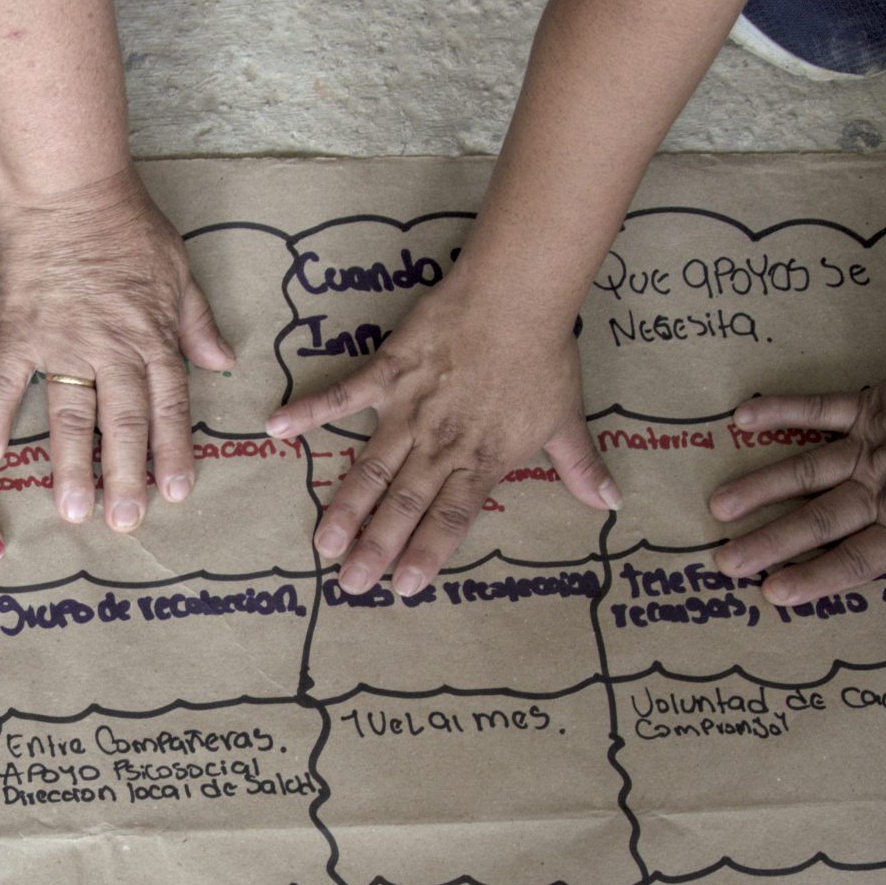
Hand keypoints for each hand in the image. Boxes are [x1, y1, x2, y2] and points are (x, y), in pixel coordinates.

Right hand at [0, 168, 234, 532]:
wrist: (70, 188)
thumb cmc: (128, 226)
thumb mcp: (180, 271)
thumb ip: (197, 323)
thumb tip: (223, 363)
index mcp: (152, 337)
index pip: (169, 406)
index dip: (173, 452)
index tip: (175, 493)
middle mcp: (111, 348)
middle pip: (121, 423)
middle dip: (125, 476)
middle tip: (124, 522)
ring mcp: (62, 342)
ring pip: (70, 414)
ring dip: (71, 465)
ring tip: (73, 510)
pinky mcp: (20, 330)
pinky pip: (5, 380)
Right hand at [265, 278, 613, 597]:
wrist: (517, 296)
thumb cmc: (543, 357)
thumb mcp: (566, 418)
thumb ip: (581, 465)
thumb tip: (611, 502)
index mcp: (481, 459)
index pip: (451, 520)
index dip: (427, 554)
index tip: (403, 588)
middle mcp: (440, 444)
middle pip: (403, 505)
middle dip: (375, 548)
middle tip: (348, 584)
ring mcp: (409, 409)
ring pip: (372, 468)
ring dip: (346, 506)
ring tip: (321, 542)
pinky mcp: (388, 372)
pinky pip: (343, 394)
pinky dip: (309, 409)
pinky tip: (275, 428)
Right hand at [708, 362, 885, 633]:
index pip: (853, 561)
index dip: (813, 578)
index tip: (772, 594)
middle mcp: (875, 491)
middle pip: (817, 522)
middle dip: (769, 544)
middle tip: (725, 561)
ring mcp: (866, 449)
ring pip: (806, 473)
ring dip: (761, 489)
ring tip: (719, 506)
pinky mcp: (867, 408)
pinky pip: (819, 410)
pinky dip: (782, 411)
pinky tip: (744, 417)